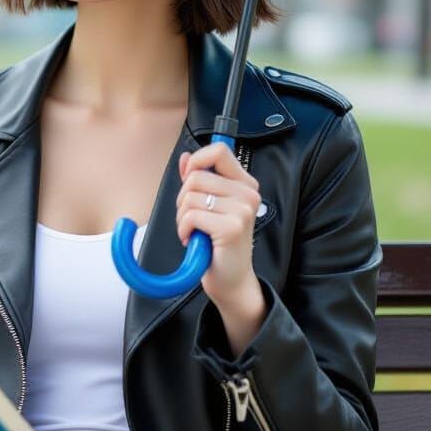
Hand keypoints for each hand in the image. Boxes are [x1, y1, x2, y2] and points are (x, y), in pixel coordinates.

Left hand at [175, 142, 260, 307]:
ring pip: (190, 196)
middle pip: (196, 176)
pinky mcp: (232, 227)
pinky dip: (183, 229)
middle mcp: (248, 194)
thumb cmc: (218, 243)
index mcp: (244, 184)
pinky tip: (194, 240)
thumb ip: (198, 180)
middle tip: (193, 220)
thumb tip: (186, 158)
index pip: (219, 150)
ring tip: (195, 232)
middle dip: (183, 199)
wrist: (230, 279)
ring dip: (182, 217)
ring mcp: (243, 210)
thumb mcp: (208, 207)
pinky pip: (191, 216)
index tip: (189, 180)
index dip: (197, 161)